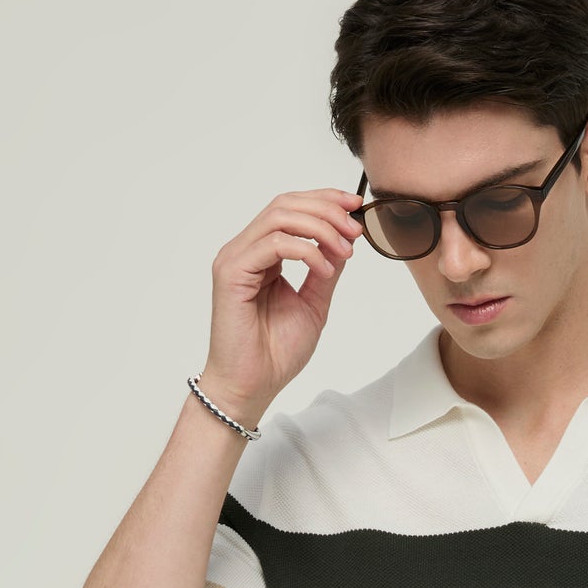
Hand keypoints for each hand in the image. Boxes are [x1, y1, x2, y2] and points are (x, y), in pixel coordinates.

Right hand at [201, 186, 363, 429]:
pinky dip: (306, 251)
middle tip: (355, 229)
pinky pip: (274, 244)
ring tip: (345, 249)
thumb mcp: (314, 303)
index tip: (356, 208)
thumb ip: (326, 269)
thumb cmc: (275, 354)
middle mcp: (245, 250)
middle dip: (326, 209)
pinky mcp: (232, 273)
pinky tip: (324, 269)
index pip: (290, 209)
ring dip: (320, 227)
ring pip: (279, 217)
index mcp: (262, 254)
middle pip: (285, 204)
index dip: (324, 200)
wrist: (252, 387)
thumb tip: (345, 239)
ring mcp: (235, 259)